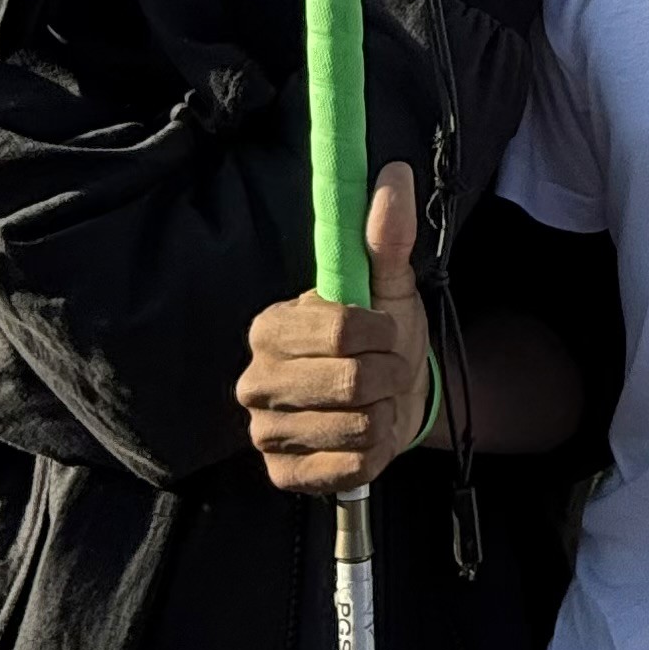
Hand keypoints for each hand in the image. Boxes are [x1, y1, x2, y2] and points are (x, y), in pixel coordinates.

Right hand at [237, 163, 432, 495]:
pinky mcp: (284, 475)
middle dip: (388, 375)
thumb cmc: (381, 340)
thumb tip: (392, 174)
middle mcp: (255, 380)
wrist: (393, 403)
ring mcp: (266, 432)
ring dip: (386, 414)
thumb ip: (386, 236)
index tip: (386, 332)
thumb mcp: (387, 288)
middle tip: (387, 372)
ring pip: (357, 427)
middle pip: (349, 382)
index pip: (338, 330)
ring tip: (377, 403)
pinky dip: (374, 454)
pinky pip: (350, 468)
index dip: (381, 333)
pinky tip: (365, 439)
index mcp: (271, 328)